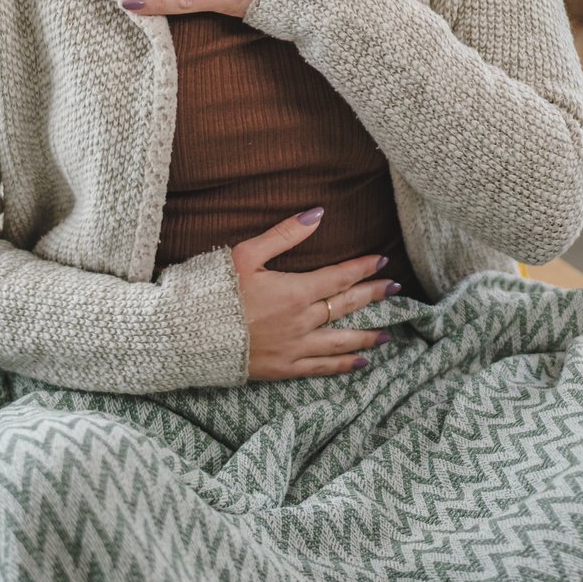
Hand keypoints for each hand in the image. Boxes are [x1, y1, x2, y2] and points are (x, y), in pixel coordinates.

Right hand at [231, 208, 403, 380]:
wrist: (187, 334)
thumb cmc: (215, 290)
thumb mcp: (246, 253)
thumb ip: (285, 234)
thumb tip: (318, 213)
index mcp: (294, 292)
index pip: (339, 277)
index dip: (363, 268)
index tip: (382, 261)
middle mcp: (301, 322)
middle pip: (346, 306)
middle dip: (373, 296)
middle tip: (395, 290)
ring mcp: (293, 348)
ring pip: (340, 342)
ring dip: (366, 335)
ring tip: (388, 332)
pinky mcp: (282, 368)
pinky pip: (321, 368)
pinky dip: (343, 365)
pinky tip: (360, 363)